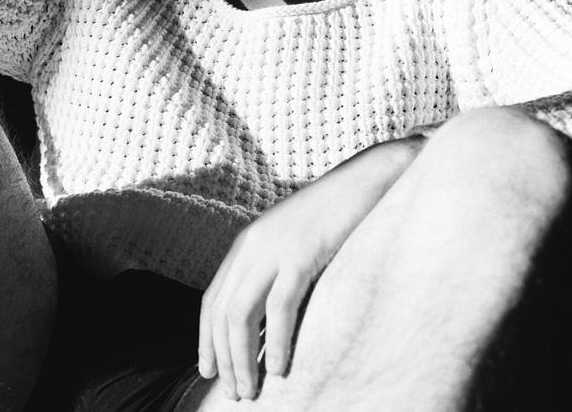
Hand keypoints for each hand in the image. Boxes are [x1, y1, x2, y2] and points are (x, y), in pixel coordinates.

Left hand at [198, 137, 424, 400]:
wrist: (365, 180)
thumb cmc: (335, 217)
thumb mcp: (293, 243)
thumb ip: (275, 271)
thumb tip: (267, 317)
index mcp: (247, 244)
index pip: (212, 299)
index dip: (206, 338)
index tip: (208, 371)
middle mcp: (252, 246)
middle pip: (222, 312)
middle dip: (224, 356)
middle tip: (236, 392)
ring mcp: (274, 248)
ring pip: (241, 313)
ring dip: (242, 357)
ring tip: (251, 389)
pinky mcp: (300, 253)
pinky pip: (279, 307)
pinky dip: (275, 341)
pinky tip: (279, 368)